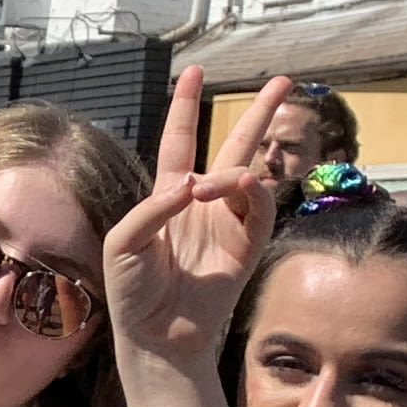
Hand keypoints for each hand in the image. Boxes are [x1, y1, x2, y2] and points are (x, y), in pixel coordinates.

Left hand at [102, 67, 288, 371]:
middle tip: (283, 80)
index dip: (185, 106)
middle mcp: (202, 203)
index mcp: (167, 195)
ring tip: (215, 186)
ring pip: (249, 175)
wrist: (154, 334)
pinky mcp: (247, 247)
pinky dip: (254, 194)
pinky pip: (259, 210)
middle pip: (234, 145)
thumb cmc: (130, 290)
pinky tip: (244, 185)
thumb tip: (191, 185)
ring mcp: (227, 223)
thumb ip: (151, 209)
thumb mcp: (123, 243)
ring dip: (235, 172)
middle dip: (258, 113)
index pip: (179, 140)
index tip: (194, 72)